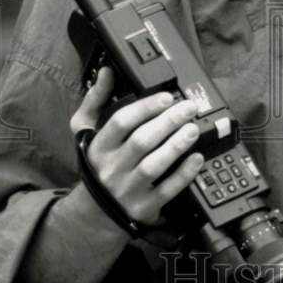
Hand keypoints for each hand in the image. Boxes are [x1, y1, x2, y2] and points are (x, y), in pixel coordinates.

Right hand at [69, 67, 204, 226]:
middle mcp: (111, 168)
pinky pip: (166, 191)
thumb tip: (107, 72)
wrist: (96, 210)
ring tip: (193, 129)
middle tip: (189, 108)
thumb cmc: (97, 162)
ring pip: (154, 165)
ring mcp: (127, 189)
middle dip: (168, 122)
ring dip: (176, 146)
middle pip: (141, 141)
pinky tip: (196, 158)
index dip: (145, 108)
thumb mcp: (86, 130)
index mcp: (99, 146)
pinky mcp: (143, 207)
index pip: (121, 122)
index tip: (167, 97)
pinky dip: (183, 174)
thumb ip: (96, 99)